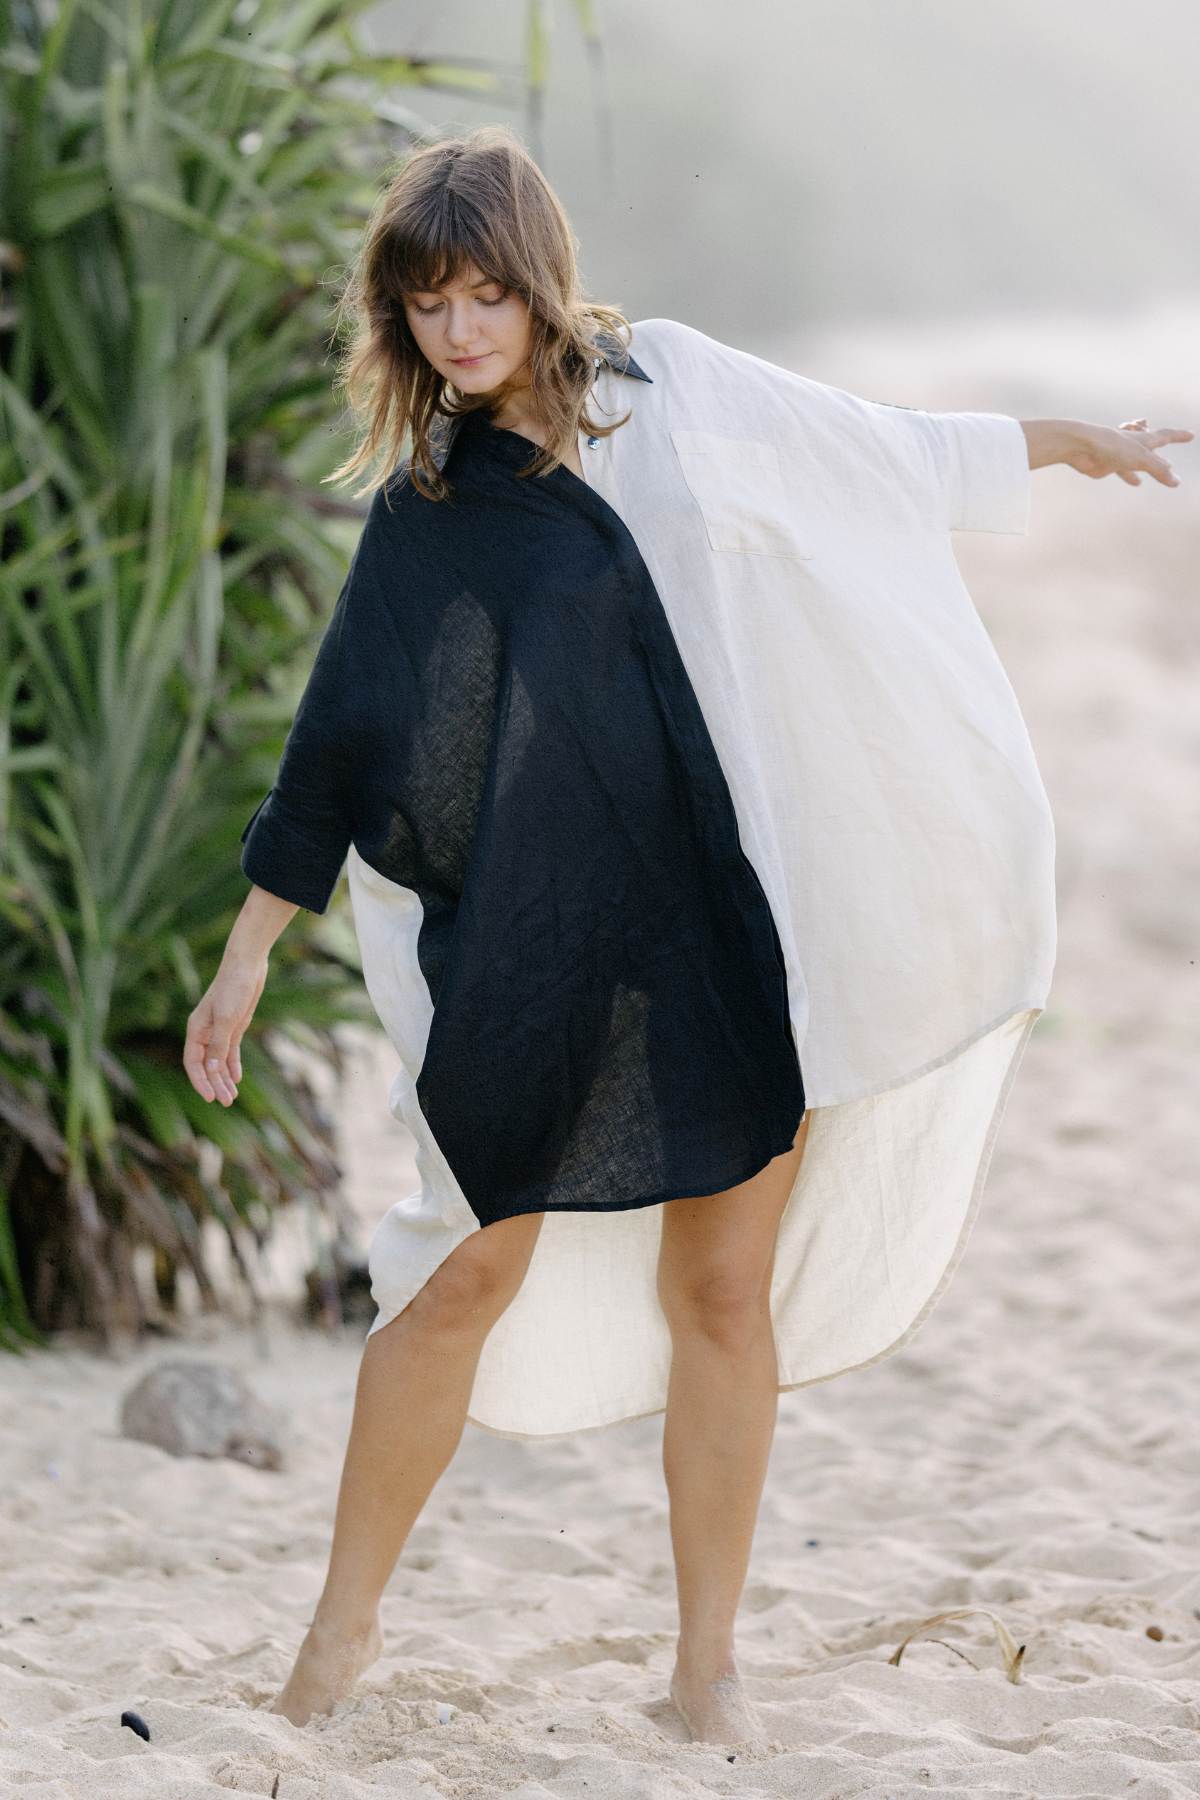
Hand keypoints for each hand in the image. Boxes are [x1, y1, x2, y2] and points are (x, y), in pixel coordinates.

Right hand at [183, 954, 267, 1105]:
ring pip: (218, 1061)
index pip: (193, 1063)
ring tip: (231, 1097)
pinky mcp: (233, 1027)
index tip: (210, 1097)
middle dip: (215, 1084)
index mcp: (196, 1029)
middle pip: (207, 1065)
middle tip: (226, 1102)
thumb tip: (211, 1070)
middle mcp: (205, 1032)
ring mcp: (219, 1030)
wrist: (247, 965)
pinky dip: (232, 1065)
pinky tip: (236, 1079)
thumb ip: (219, 1045)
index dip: (200, 1081)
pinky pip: (230, 1052)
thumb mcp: (227, 1019)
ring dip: (224, 1078)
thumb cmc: (234, 988)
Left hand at [1065, 418, 1193, 486]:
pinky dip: (1131, 476)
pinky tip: (1137, 483)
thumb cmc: (1112, 446)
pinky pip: (1122, 471)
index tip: (1191, 435)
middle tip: (1170, 457)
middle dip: (1161, 451)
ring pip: (1138, 460)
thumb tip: (1177, 482)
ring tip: (1160, 472)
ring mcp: (1119, 454)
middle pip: (1151, 446)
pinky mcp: (1107, 465)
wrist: (1080, 447)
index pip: (1166, 436)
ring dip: (1149, 466)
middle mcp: (1132, 444)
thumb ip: (1159, 470)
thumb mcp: (1141, 458)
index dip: (1179, 436)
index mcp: (1143, 439)